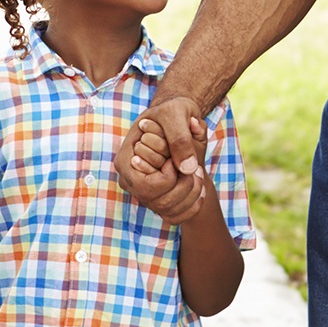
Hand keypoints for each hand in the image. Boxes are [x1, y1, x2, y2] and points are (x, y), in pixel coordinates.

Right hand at [115, 98, 206, 223]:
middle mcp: (130, 179)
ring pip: (167, 211)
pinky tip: (201, 188)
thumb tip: (186, 169)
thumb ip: (180, 138)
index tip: (177, 160)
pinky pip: (175, 216)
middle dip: (183, 187)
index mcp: (126, 159)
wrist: (179, 116)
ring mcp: (143, 190)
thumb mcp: (177, 113)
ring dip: (191, 195)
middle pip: (156, 202)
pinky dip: (193, 206)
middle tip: (196, 167)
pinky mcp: (157, 197)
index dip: (168, 178)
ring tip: (198, 172)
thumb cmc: (174, 111)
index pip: (145, 187)